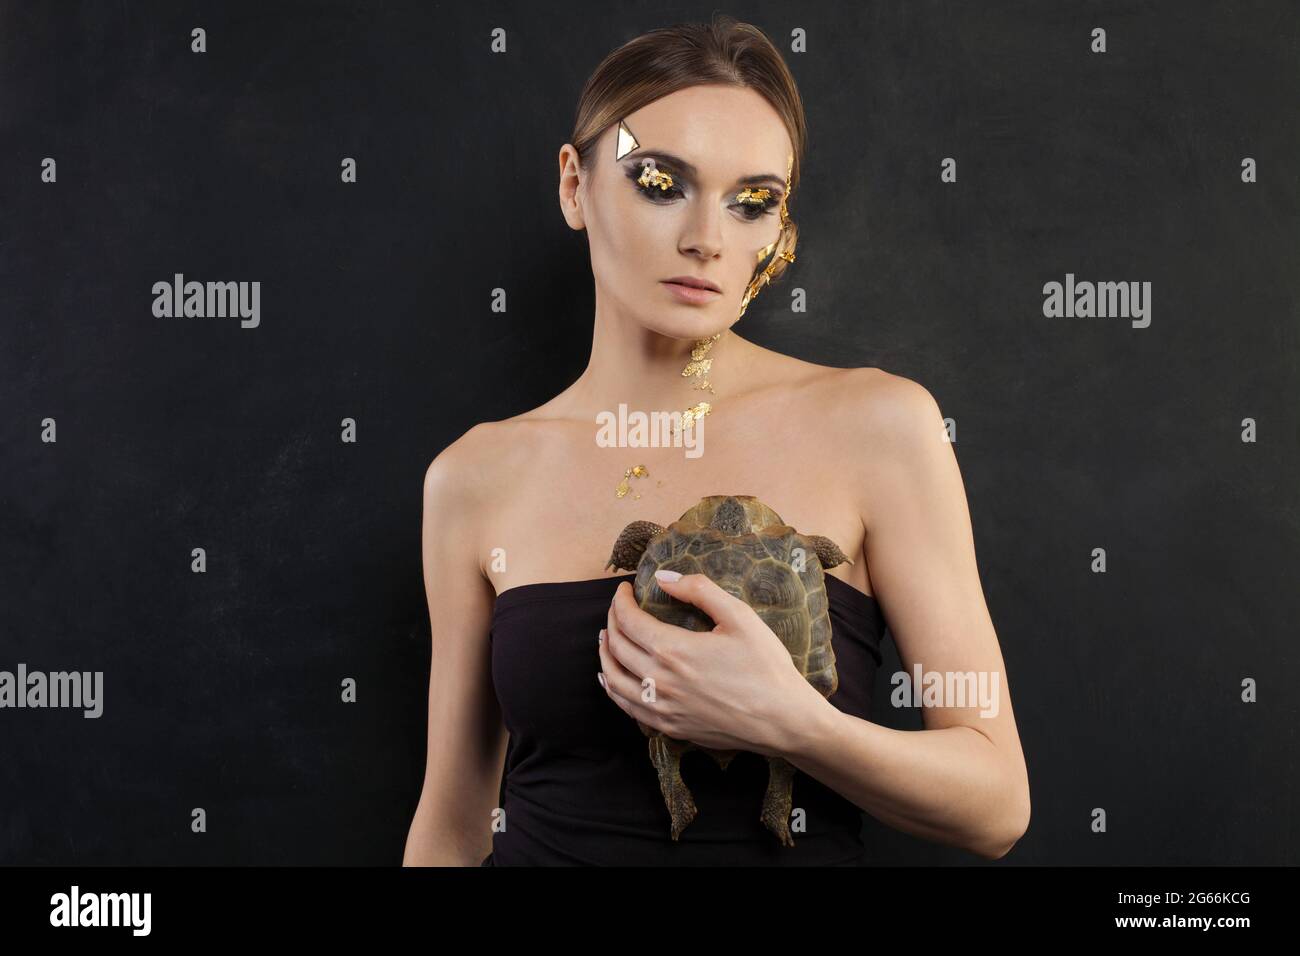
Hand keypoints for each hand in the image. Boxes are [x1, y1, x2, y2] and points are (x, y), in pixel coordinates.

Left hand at [596, 570, 829, 757]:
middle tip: (617, 608)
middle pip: (617, 647)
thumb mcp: (740, 616)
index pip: (629, 620)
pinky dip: (613, 688)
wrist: (784, 720)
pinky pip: (627, 707)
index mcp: (674, 650)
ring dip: (605, 654)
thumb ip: (699, 590)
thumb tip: (664, 578)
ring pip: (614, 680)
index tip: (624, 590)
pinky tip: (613, 679)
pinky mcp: (669, 727)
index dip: (620, 601)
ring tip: (606, 638)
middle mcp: (660, 681)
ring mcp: (662, 709)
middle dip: (612, 622)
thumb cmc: (766, 666)